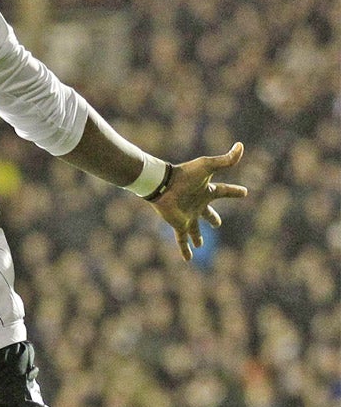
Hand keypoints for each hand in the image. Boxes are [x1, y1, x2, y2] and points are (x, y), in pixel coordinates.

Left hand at [151, 142, 246, 260]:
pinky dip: (185, 250)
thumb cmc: (185, 175)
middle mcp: (197, 204)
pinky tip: (188, 260)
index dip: (234, 192)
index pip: (224, 191)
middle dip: (213, 218)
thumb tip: (241, 146)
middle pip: (208, 213)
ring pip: (195, 229)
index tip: (244, 193)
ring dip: (198, 236)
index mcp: (206, 191)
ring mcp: (188, 215)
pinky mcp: (179, 224)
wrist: (162, 184)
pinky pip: (182, 239)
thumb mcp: (208, 166)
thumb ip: (226, 159)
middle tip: (217, 224)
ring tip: (200, 244)